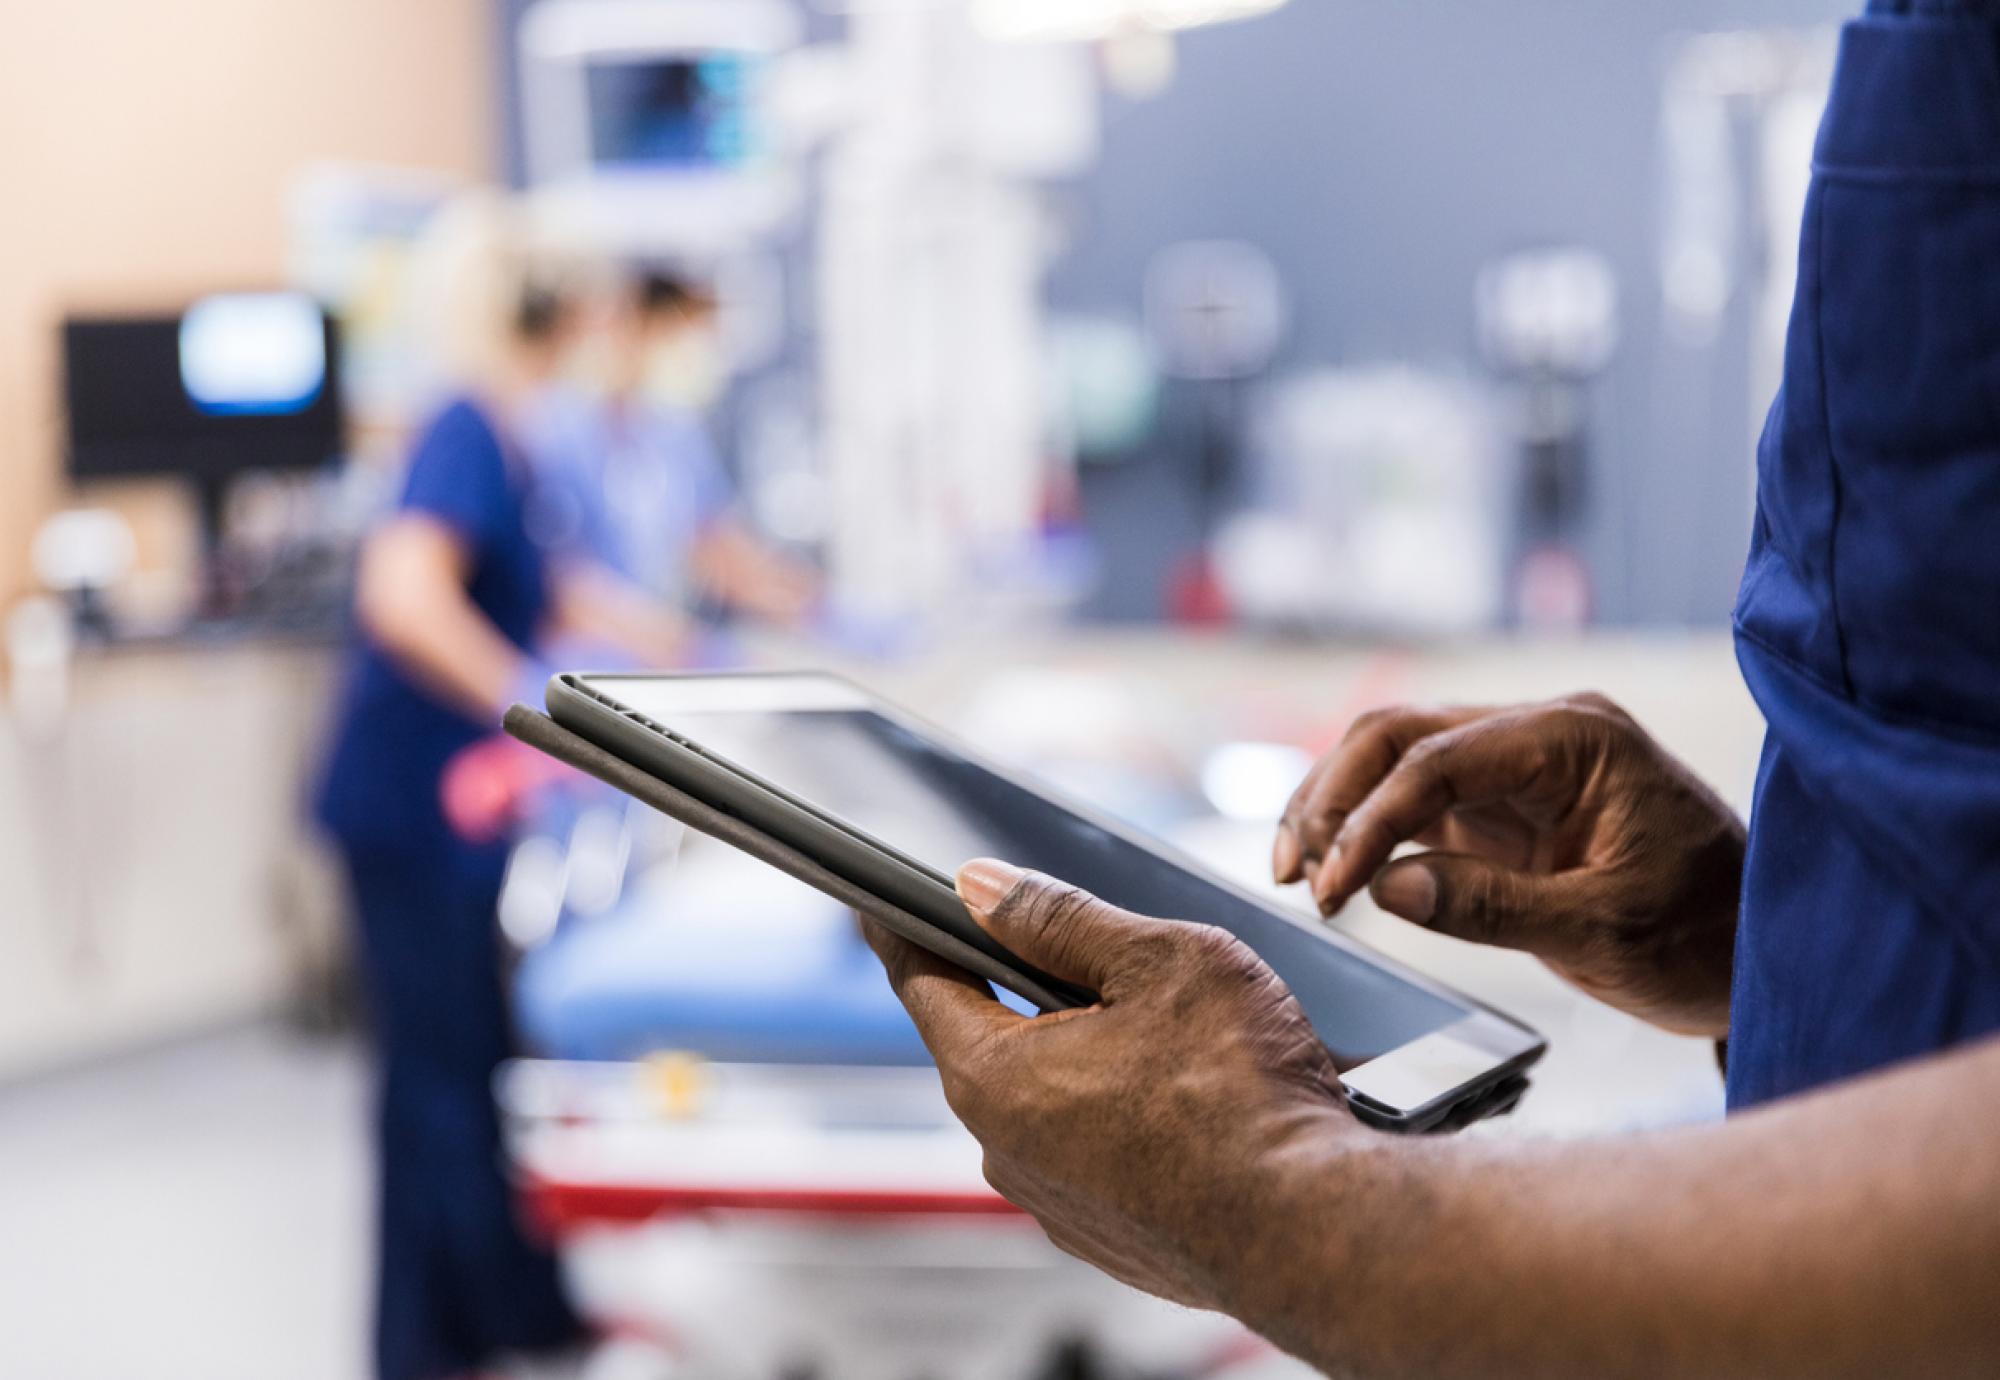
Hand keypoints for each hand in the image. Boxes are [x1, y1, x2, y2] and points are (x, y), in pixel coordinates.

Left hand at [865, 859, 1353, 1312]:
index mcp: (995, 1076)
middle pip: (990, 1038)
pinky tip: (1187, 1094)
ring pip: (1050, 1096)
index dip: (904, 928)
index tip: (881, 902)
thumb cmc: (1243, 1092)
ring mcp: (1057, 1202)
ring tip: (1171, 1031)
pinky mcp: (1109, 1236)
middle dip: (1028, 986)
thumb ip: (1058, 918)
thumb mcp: (1155, 960)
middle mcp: (1007, 1150)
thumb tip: (981, 887)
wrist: (1314, 1227)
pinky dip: (1123, 1113)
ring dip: (1088, 1053)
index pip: (921, 981)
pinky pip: (1092, 1150)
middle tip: (1088, 950)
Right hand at [1273, 694, 1743, 1036]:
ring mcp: (1517, 766)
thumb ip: (1492, 905)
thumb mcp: (1603, 932)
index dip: (1370, 822)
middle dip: (1334, 799)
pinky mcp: (1503, 805)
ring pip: (1393, 760)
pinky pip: (1414, 800)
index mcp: (1575, 739)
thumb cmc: (1706, 933)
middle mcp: (1540, 734)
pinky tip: (1334, 873)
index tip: (1332, 888)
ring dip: (1336, 809)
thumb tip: (1387, 888)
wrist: (1761, 950)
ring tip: (1295, 874)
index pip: (1438, 759)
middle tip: (1296, 875)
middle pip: (1399, 735)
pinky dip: (1366, 832)